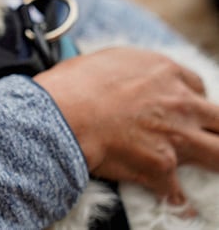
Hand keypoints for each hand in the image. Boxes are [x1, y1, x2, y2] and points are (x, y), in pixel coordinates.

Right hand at [33, 47, 218, 204]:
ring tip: (206, 168)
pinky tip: (177, 203)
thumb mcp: (107, 61)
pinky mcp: (162, 166)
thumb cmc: (72, 85)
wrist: (62, 113)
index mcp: (165, 72)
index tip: (179, 110)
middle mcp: (179, 103)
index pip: (197, 87)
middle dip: (214, 130)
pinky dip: (177, 199)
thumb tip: (126, 81)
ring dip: (213, 161)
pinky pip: (179, 191)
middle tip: (203, 137)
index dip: (190, 101)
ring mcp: (176, 136)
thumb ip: (131, 72)